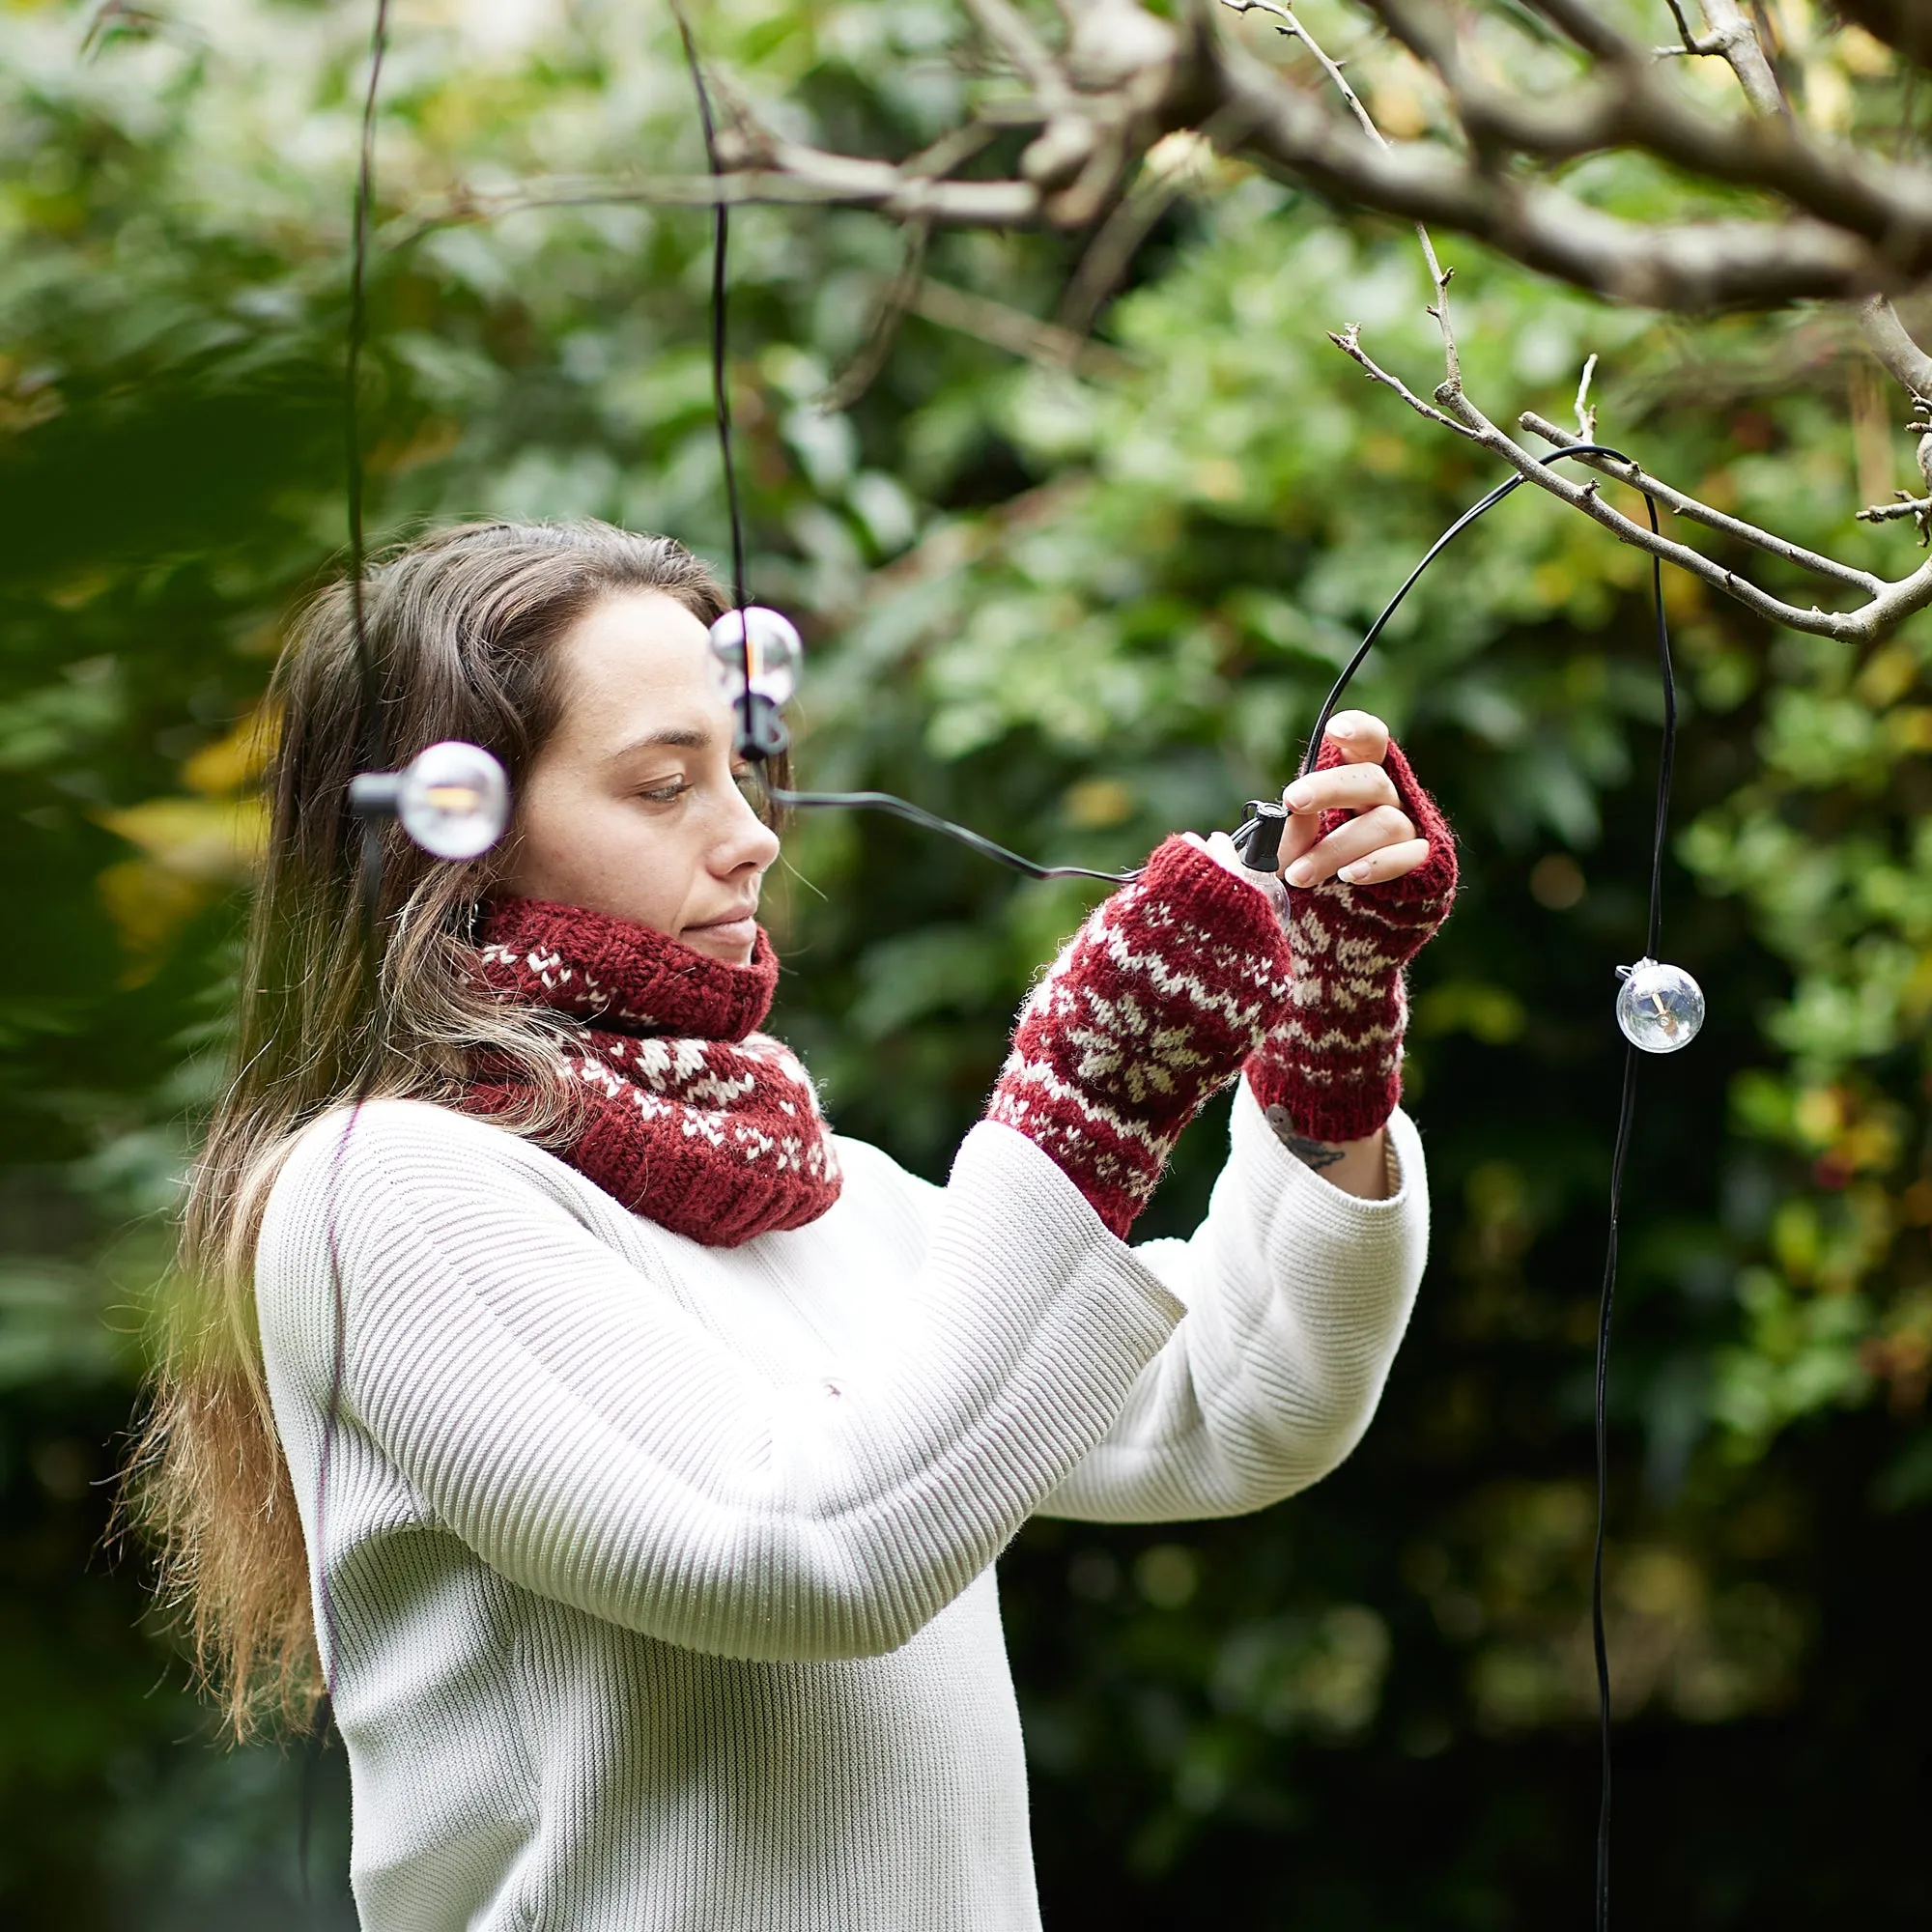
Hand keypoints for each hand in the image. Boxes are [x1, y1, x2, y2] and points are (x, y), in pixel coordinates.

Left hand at [1277, 711, 1431, 888]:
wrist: (1335, 921)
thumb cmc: (1310, 868)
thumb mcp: (1290, 847)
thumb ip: (1291, 829)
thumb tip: (1294, 814)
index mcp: (1355, 780)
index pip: (1369, 743)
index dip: (1359, 730)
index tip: (1335, 730)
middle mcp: (1387, 799)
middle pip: (1372, 779)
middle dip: (1330, 787)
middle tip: (1293, 800)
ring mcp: (1408, 830)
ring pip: (1385, 823)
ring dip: (1335, 848)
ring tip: (1298, 874)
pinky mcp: (1422, 864)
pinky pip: (1408, 857)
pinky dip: (1376, 865)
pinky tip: (1348, 876)